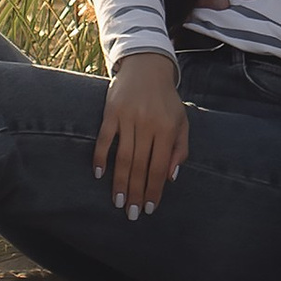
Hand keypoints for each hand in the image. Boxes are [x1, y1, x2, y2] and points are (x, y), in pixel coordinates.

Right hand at [94, 53, 188, 216]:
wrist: (147, 67)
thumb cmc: (166, 99)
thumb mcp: (182, 121)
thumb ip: (180, 149)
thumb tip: (171, 177)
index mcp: (167, 129)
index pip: (159, 167)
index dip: (154, 189)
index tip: (149, 208)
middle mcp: (148, 124)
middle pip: (140, 166)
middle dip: (135, 192)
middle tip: (130, 214)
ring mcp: (128, 118)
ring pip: (122, 157)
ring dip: (119, 182)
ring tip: (117, 202)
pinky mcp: (111, 111)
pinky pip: (104, 138)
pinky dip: (100, 157)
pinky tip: (99, 174)